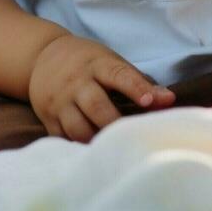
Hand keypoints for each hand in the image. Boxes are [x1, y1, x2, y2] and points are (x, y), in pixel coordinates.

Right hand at [27, 33, 175, 142]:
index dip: (137, 89)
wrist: (42, 56)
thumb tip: (169, 100)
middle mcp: (77, 81)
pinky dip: (77, 147)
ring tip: (114, 152)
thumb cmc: (88, 63)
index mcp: (98, 64)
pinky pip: (62, 137)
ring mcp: (59, 100)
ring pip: (78, 127)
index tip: (151, 104)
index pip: (119, 75)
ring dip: (96, 141)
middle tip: (133, 140)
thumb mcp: (111, 63)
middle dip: (115, 125)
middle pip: (96, 106)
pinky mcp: (47, 116)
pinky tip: (92, 154)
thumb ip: (139, 83)